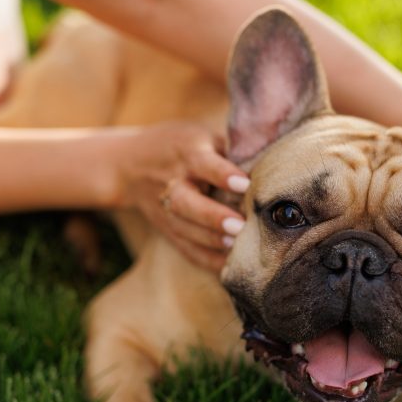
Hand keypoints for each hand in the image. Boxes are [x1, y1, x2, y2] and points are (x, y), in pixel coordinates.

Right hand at [105, 121, 248, 272]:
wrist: (129, 164)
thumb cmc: (181, 145)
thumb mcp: (203, 135)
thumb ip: (231, 150)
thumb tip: (272, 166)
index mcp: (186, 152)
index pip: (204, 164)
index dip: (223, 175)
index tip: (245, 184)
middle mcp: (173, 182)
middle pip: (186, 202)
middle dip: (212, 216)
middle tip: (239, 225)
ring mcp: (165, 208)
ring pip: (185, 229)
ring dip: (211, 241)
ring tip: (236, 247)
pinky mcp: (167, 229)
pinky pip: (185, 248)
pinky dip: (206, 259)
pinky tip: (228, 266)